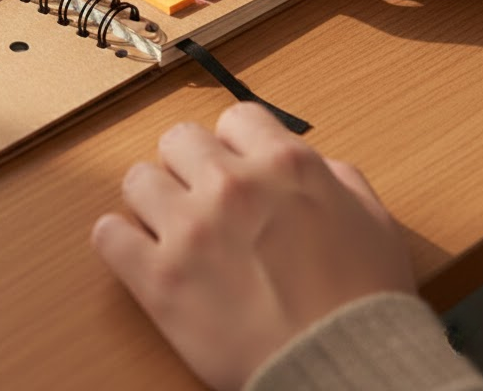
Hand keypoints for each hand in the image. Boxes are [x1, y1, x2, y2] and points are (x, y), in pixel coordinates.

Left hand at [92, 103, 415, 390]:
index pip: (235, 117)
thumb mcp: (373, 222)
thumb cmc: (368, 306)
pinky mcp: (159, 279)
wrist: (349, 376)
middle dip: (190, 166)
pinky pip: (109, 234)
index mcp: (285, 164)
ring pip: (138, 179)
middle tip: (202, 198)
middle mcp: (232, 185)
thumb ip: (334, 177)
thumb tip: (309, 163)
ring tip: (171, 228)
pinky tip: (139, 254)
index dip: (237, 145)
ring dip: (153, 200)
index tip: (237, 167)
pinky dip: (120, 242)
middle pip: (178, 139)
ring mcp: (190, 229)